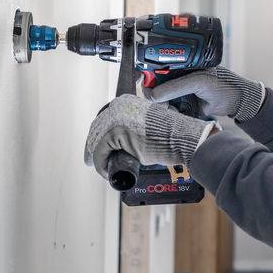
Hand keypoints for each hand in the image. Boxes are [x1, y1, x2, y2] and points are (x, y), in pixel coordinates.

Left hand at [84, 95, 217, 178]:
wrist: (182, 138)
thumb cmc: (171, 135)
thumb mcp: (148, 126)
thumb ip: (133, 130)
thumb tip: (123, 145)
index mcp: (125, 102)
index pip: (103, 119)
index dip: (97, 136)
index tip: (96, 149)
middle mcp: (118, 106)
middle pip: (96, 128)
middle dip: (92, 147)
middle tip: (91, 161)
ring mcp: (116, 118)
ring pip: (96, 141)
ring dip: (98, 157)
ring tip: (102, 169)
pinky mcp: (116, 132)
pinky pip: (101, 151)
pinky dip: (101, 163)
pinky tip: (106, 171)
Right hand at [142, 66, 264, 121]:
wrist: (238, 101)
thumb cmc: (221, 84)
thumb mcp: (198, 82)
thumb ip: (176, 87)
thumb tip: (154, 96)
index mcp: (181, 66)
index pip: (157, 70)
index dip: (148, 77)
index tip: (144, 85)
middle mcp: (179, 78)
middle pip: (157, 86)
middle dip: (154, 94)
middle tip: (156, 101)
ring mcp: (181, 93)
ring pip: (162, 100)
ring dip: (161, 105)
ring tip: (167, 108)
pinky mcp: (185, 106)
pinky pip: (171, 109)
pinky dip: (169, 113)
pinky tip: (172, 114)